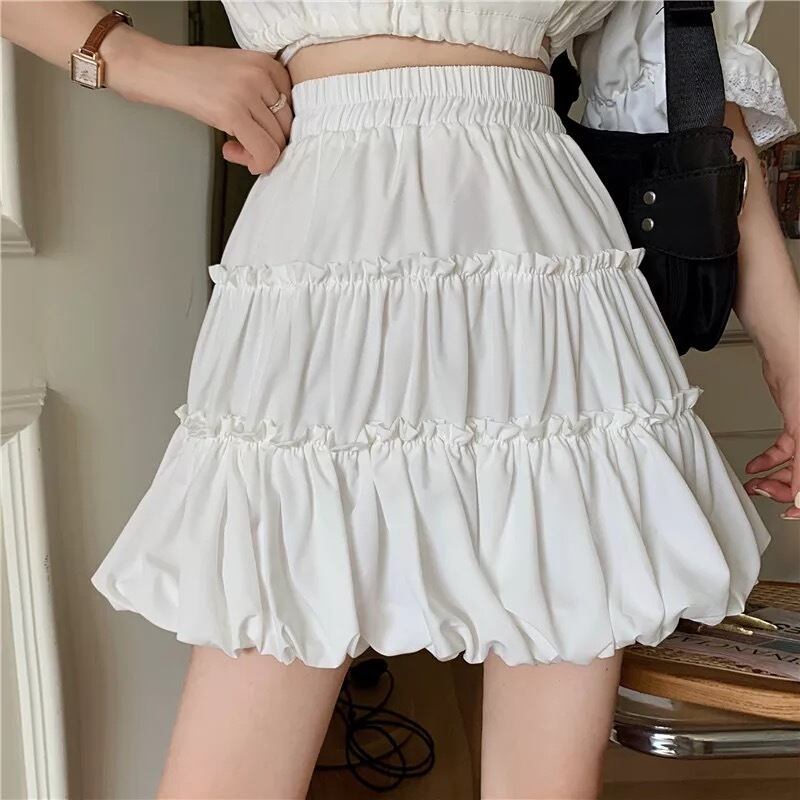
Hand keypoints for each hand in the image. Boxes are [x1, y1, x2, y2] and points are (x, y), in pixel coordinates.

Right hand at [108, 32, 292, 174]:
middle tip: (243, 144)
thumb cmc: (196, 73)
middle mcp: (261, 75)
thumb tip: (280, 135)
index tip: (257, 131)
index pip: (293, 109)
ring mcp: (248, 93)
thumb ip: (263, 95)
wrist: (160, 68)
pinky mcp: (233, 112)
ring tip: (234, 147)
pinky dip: (255, 163)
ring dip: (256, 154)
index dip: (276, 128)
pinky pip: (264, 152)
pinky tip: (231, 151)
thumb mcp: (239, 73)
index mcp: (267, 63)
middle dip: (267, 144)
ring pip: (277, 143)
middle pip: (286, 128)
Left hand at [743, 353, 799, 519]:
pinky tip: (755, 468)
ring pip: (796, 467)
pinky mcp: (799, 426)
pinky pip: (786, 451)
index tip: (790, 514)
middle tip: (765, 493)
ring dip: (775, 478)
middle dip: (786, 489)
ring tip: (755, 484)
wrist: (793, 356)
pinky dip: (769, 461)